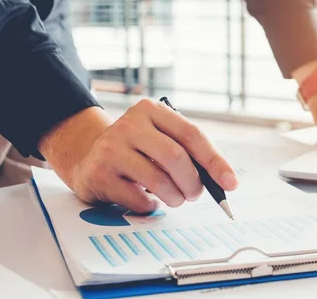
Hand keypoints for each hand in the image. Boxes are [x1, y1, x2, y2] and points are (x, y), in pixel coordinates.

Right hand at [38, 100, 237, 212]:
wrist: (86, 156)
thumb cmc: (136, 151)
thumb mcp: (159, 139)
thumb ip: (187, 153)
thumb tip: (222, 180)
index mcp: (150, 110)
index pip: (191, 134)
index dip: (214, 161)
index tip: (230, 182)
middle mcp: (129, 125)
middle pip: (175, 157)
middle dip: (193, 183)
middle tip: (195, 195)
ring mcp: (111, 148)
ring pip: (158, 180)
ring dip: (175, 197)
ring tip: (175, 198)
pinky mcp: (99, 174)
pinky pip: (138, 198)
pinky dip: (151, 205)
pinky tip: (148, 199)